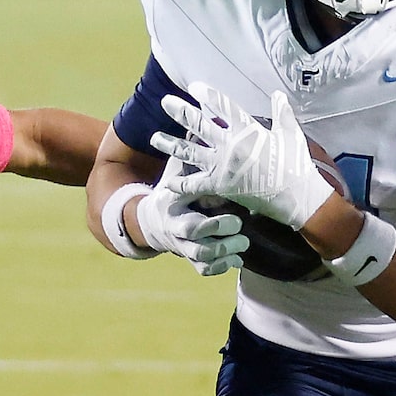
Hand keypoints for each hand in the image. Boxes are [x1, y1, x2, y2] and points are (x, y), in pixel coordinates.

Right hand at [133, 157, 248, 275]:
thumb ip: (188, 155)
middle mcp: (176, 232)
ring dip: (226, 252)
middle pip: (198, 242)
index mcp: (173, 210)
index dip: (213, 222)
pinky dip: (221, 267)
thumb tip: (199, 126)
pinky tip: (236, 259)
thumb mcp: (176, 173)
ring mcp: (183, 247)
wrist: (152, 221)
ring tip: (244, 243)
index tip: (236, 216)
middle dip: (221, 237)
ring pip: (203, 258)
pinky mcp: (191, 258)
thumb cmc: (172, 191)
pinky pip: (205, 269)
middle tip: (240, 227)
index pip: (191, 222)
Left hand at [151, 81, 335, 229]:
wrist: (297, 198)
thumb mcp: (291, 134)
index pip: (223, 106)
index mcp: (248, 130)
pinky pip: (195, 185)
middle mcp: (230, 145)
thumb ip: (282, 113)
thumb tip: (277, 94)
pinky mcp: (221, 186)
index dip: (207, 95)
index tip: (194, 87)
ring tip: (154, 138)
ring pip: (190, 152)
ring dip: (171, 144)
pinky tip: (168, 182)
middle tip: (166, 102)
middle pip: (199, 125)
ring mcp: (223, 166)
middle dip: (180, 112)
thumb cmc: (296, 166)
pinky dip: (181, 184)